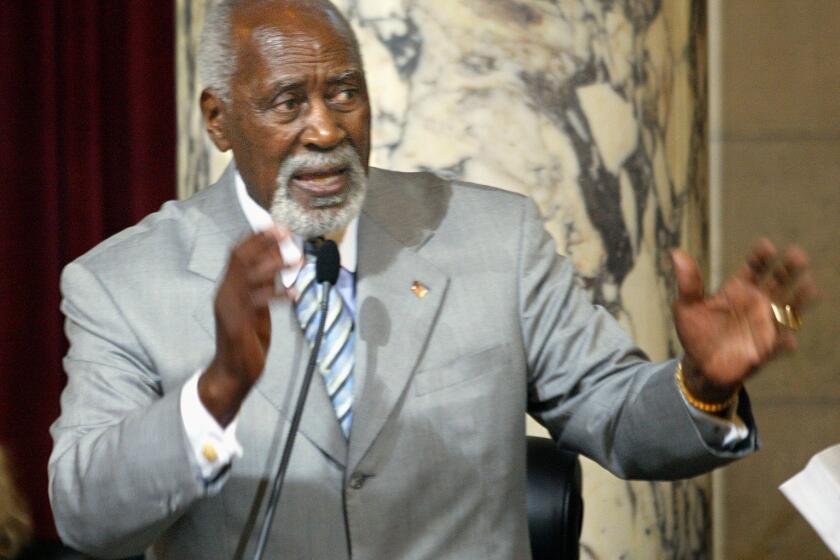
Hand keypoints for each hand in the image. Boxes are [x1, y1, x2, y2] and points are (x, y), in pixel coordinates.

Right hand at [199, 227, 297, 424]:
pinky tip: (296, 293)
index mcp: (229, 287)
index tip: (278, 226)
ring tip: (299, 261)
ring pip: (249, 276)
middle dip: (264, 243)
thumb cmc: (246, 340)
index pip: (237, 253)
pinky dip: (278, 294)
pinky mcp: (237, 325)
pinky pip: (258, 302)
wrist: (233, 374)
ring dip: (276, 265)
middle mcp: (225, 294)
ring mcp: (229, 308)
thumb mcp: (257, 308)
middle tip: (288, 234)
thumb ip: (264, 286)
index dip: (257, 237)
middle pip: (240, 258)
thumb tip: (278, 262)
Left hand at [672, 239, 817, 403]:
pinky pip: (778, 346)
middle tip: (798, 254)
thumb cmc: (695, 332)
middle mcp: (757, 303)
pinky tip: (788, 342)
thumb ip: (688, 282)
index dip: (761, 257)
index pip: (755, 268)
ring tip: (809, 286)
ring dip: (799, 298)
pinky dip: (783, 344)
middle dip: (789, 269)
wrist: (700, 365)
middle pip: (779, 282)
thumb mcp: (686, 306)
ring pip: (788, 309)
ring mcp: (763, 325)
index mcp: (738, 290)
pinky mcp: (764, 350)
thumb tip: (676, 253)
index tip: (766, 246)